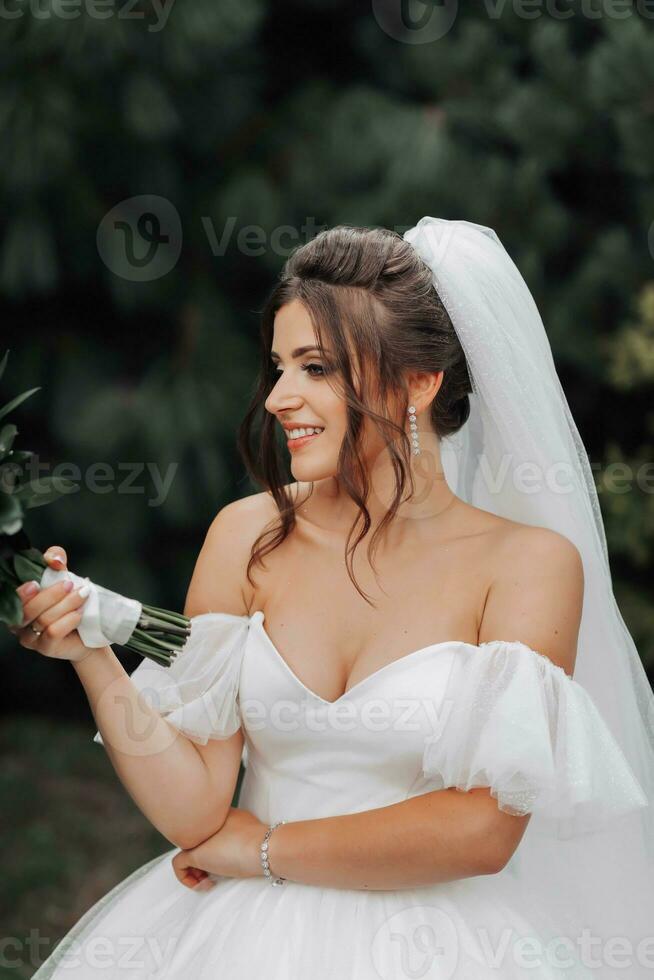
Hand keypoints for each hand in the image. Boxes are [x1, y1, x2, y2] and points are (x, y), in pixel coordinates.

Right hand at [8, 546, 95, 662]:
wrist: (89, 629)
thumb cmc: (70, 602)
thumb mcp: (62, 575)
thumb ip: (55, 559)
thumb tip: (54, 560)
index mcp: (17, 604)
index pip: (11, 598)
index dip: (21, 593)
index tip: (35, 583)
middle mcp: (18, 622)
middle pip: (27, 610)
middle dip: (51, 595)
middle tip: (70, 585)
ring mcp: (30, 637)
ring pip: (43, 620)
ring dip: (66, 605)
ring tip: (82, 596)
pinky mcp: (45, 647)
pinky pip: (53, 632)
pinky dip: (68, 620)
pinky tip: (79, 614)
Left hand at [171, 808, 268, 890]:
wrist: (265, 846)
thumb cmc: (263, 841)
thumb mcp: (250, 828)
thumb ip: (238, 830)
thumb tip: (239, 843)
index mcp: (221, 813)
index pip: (207, 830)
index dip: (212, 847)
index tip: (222, 860)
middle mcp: (206, 821)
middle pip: (196, 841)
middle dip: (202, 859)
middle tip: (213, 872)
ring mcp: (199, 836)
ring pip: (186, 851)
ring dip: (195, 870)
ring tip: (209, 880)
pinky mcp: (194, 852)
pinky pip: (178, 865)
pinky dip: (187, 879)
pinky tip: (205, 884)